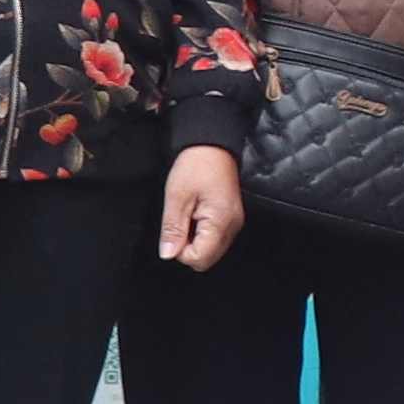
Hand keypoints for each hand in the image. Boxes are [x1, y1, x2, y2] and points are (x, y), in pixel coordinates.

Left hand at [158, 147, 244, 269]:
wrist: (213, 145)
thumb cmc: (196, 166)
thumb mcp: (176, 197)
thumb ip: (173, 229)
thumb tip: (168, 254)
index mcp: (220, 222)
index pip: (199, 258)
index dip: (180, 250)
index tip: (174, 230)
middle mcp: (233, 226)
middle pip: (207, 259)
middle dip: (188, 247)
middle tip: (180, 222)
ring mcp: (234, 223)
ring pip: (211, 250)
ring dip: (195, 240)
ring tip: (188, 215)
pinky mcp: (231, 218)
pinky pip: (215, 238)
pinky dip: (202, 233)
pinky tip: (196, 214)